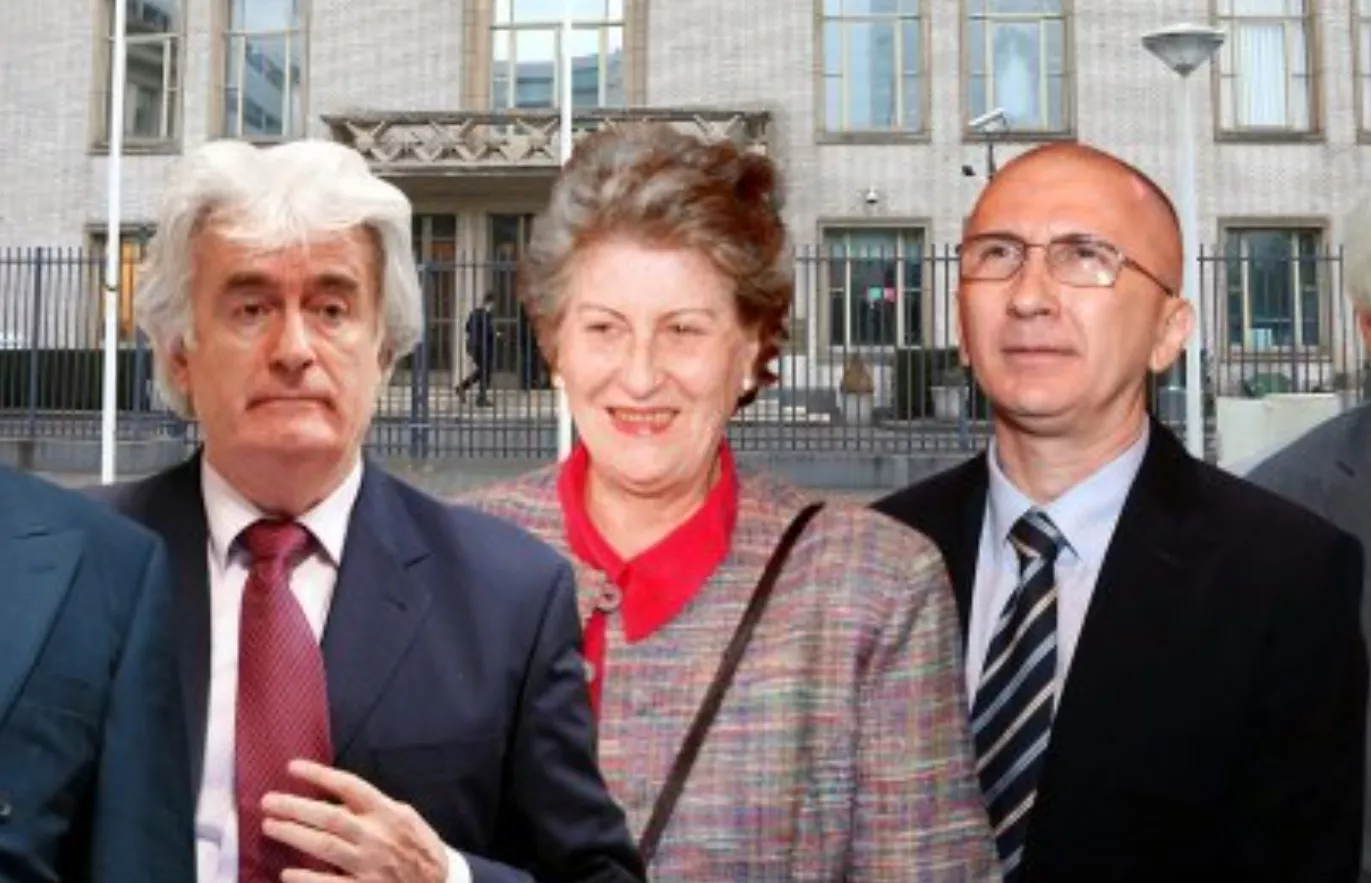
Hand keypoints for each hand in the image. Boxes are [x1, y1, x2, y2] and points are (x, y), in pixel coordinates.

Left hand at [262, 759, 448, 882]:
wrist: (441, 882)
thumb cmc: (418, 846)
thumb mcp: (405, 817)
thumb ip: (373, 808)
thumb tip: (337, 799)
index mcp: (387, 812)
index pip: (349, 787)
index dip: (319, 775)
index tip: (292, 767)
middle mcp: (376, 836)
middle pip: (329, 817)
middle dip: (295, 807)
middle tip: (268, 801)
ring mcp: (369, 865)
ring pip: (325, 847)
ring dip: (294, 834)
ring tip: (270, 826)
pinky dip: (308, 879)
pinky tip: (288, 873)